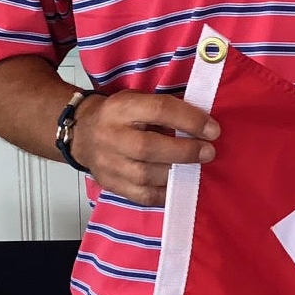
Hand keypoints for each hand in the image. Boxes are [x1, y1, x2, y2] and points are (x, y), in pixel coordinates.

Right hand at [71, 91, 218, 205]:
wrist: (81, 133)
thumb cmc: (119, 115)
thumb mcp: (138, 99)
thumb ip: (167, 108)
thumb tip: (204, 122)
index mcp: (121, 108)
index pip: (159, 110)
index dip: (190, 120)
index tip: (213, 130)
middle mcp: (111, 135)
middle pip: (148, 147)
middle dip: (185, 151)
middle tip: (208, 152)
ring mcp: (107, 163)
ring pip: (144, 175)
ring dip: (177, 173)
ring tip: (196, 169)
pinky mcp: (110, 184)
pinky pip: (141, 195)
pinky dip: (165, 193)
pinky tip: (180, 186)